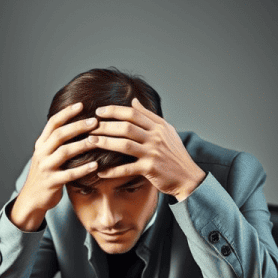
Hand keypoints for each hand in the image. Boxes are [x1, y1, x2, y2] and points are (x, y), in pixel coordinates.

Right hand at [11, 103, 99, 230]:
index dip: (66, 113)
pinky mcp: (51, 182)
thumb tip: (76, 123)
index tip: (81, 105)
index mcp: (41, 144)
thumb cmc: (45, 175)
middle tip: (95, 121)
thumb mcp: (46, 155)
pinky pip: (69, 174)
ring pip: (64, 152)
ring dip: (82, 145)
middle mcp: (41, 154)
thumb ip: (56, 142)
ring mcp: (45, 168)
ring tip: (97, 140)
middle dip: (78, 126)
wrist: (32, 198)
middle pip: (59, 135)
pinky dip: (83, 169)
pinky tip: (95, 165)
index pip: (53, 123)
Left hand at [89, 98, 205, 200]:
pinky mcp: (150, 169)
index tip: (99, 111)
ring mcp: (152, 153)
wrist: (187, 176)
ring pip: (125, 145)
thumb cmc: (174, 154)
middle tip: (90, 126)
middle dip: (106, 126)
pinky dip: (112, 171)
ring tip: (90, 142)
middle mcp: (156, 138)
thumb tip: (134, 101)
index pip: (133, 114)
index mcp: (158, 127)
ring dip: (105, 142)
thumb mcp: (166, 131)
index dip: (114, 111)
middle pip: (126, 127)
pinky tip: (100, 171)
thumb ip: (148, 116)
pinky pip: (127, 169)